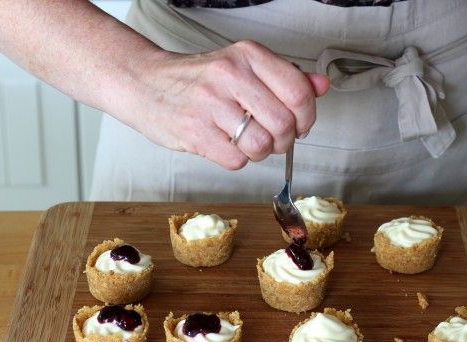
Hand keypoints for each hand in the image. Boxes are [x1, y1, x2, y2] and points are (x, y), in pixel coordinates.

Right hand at [121, 40, 329, 169]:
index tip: (300, 124)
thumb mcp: (243, 68)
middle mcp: (229, 74)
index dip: (307, 117)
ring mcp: (209, 103)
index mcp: (247, 55)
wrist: (144, 83)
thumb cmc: (199, 80)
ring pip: (261, 145)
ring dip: (260, 152)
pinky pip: (236, 161)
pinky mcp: (194, 132)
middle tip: (273, 138)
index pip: (299, 92)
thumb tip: (322, 86)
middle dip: (284, 140)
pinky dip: (237, 160)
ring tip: (246, 141)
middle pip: (284, 124)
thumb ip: (284, 77)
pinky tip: (224, 144)